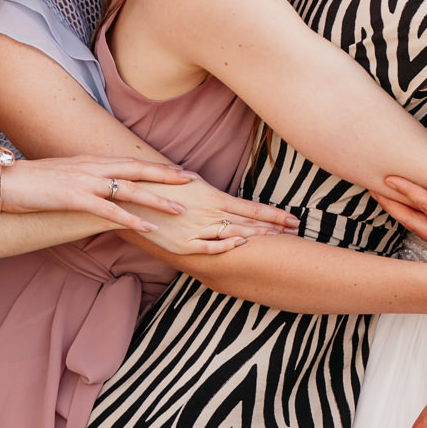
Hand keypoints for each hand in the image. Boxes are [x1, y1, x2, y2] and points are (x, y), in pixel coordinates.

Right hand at [0, 156, 198, 230]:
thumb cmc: (26, 181)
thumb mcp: (60, 175)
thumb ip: (81, 178)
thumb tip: (95, 187)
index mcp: (89, 160)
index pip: (130, 161)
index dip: (156, 166)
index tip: (179, 170)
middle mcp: (91, 167)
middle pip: (138, 169)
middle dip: (167, 175)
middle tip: (194, 181)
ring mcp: (84, 182)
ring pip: (131, 190)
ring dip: (158, 201)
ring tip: (182, 210)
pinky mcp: (74, 198)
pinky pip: (110, 212)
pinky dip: (132, 220)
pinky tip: (150, 229)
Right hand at [136, 173, 297, 255]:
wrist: (130, 196)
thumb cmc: (160, 185)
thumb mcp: (187, 180)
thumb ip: (205, 186)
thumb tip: (211, 186)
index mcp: (213, 197)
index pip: (252, 207)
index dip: (274, 214)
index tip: (293, 218)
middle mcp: (209, 213)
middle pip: (249, 221)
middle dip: (273, 226)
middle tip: (296, 229)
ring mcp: (197, 229)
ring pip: (234, 233)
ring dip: (257, 236)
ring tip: (279, 239)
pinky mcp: (183, 244)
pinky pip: (209, 247)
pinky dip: (225, 246)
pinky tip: (241, 244)